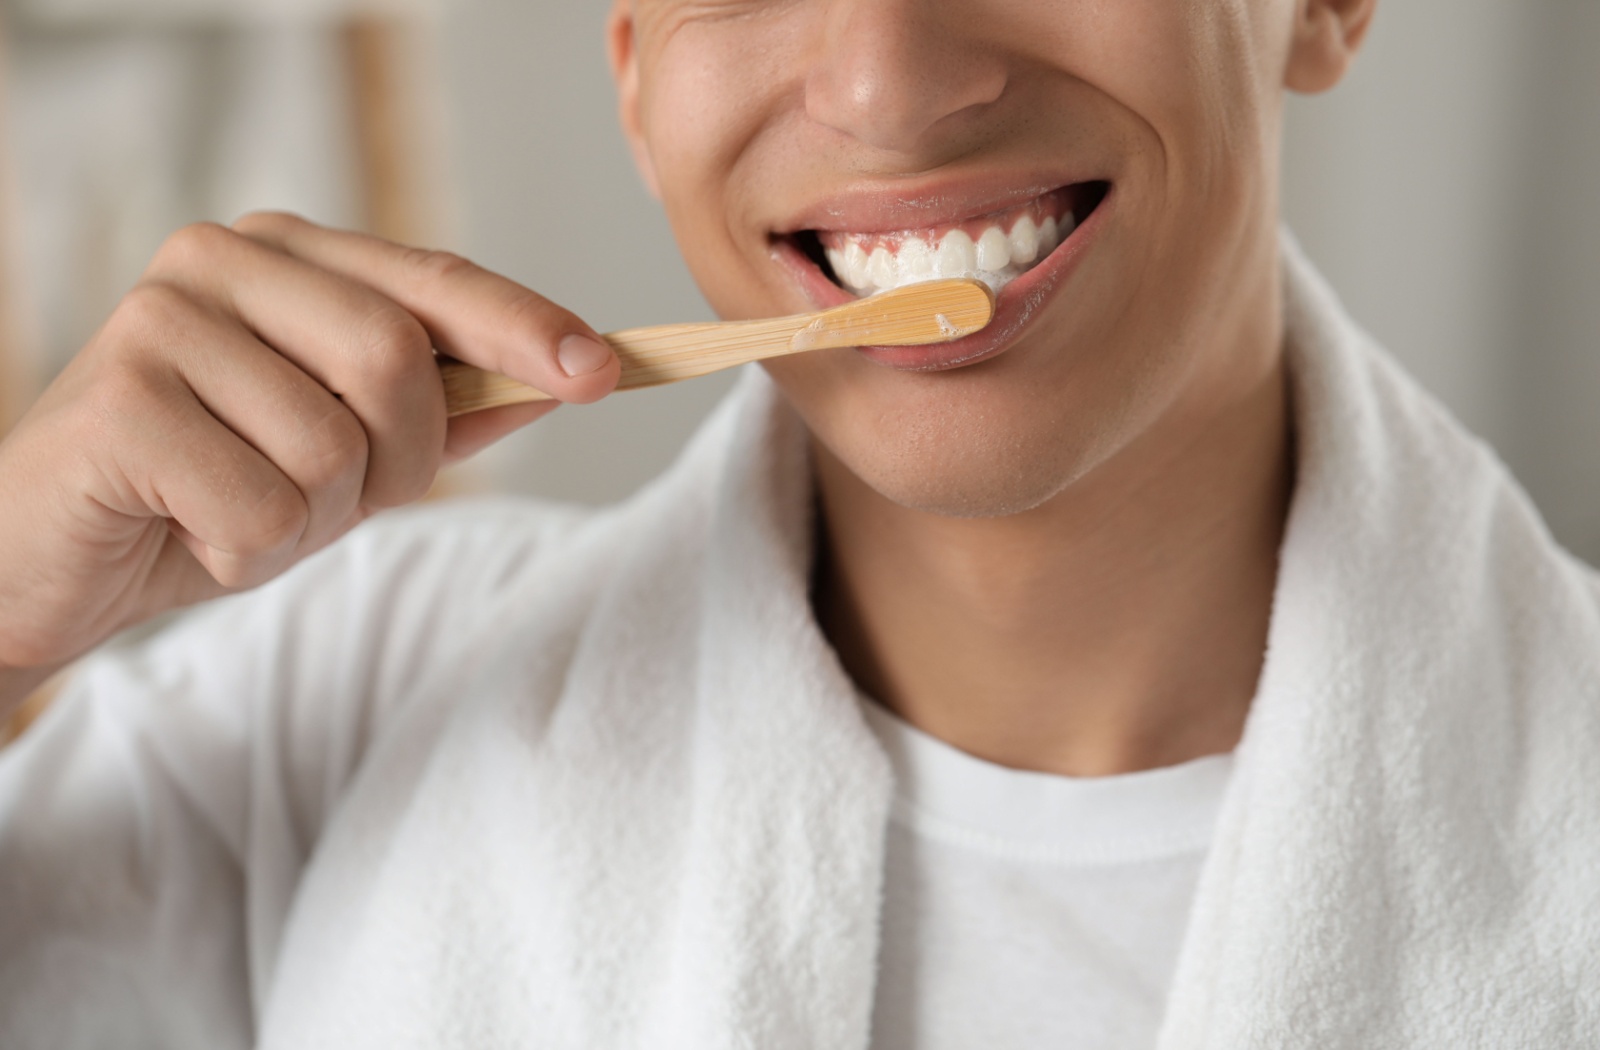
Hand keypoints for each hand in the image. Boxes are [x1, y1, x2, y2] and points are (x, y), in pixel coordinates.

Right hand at [0, 213, 618, 681]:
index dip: (527, 326)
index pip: (435, 281)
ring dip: (310, 520)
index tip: (605, 370)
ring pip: (333, 448)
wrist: (52, 559)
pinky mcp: (119, 398)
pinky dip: (249, 552)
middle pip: (396, 359)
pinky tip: (189, 531)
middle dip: (395, 459)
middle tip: (332, 498)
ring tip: (238, 511)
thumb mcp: (348, 457)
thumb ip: (445, 413)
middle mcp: (223, 261)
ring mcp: (163, 318)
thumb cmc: (207, 492)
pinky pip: (263, 507)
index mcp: (289, 257)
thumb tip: (558, 381)